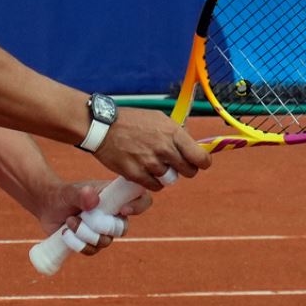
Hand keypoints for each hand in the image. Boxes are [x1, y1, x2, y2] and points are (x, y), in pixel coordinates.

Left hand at [35, 180, 154, 255]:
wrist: (47, 206)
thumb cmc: (62, 194)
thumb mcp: (69, 191)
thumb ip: (81, 194)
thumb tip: (93, 199)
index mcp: (116, 196)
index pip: (142, 200)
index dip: (139, 206)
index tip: (121, 210)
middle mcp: (114, 214)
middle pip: (123, 229)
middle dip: (101, 227)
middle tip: (83, 217)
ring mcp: (103, 230)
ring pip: (105, 241)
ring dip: (85, 234)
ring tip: (70, 222)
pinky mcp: (91, 243)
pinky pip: (92, 251)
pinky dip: (78, 244)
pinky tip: (66, 233)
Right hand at [94, 106, 210, 190]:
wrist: (103, 126)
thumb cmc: (132, 121)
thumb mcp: (159, 118)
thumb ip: (176, 133)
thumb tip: (193, 145)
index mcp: (173, 133)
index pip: (200, 157)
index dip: (202, 162)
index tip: (199, 163)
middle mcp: (164, 148)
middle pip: (188, 172)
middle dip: (184, 169)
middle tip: (175, 164)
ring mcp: (150, 162)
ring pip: (170, 179)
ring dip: (165, 174)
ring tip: (153, 162)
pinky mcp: (136, 174)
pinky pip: (155, 186)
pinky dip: (152, 181)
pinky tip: (145, 170)